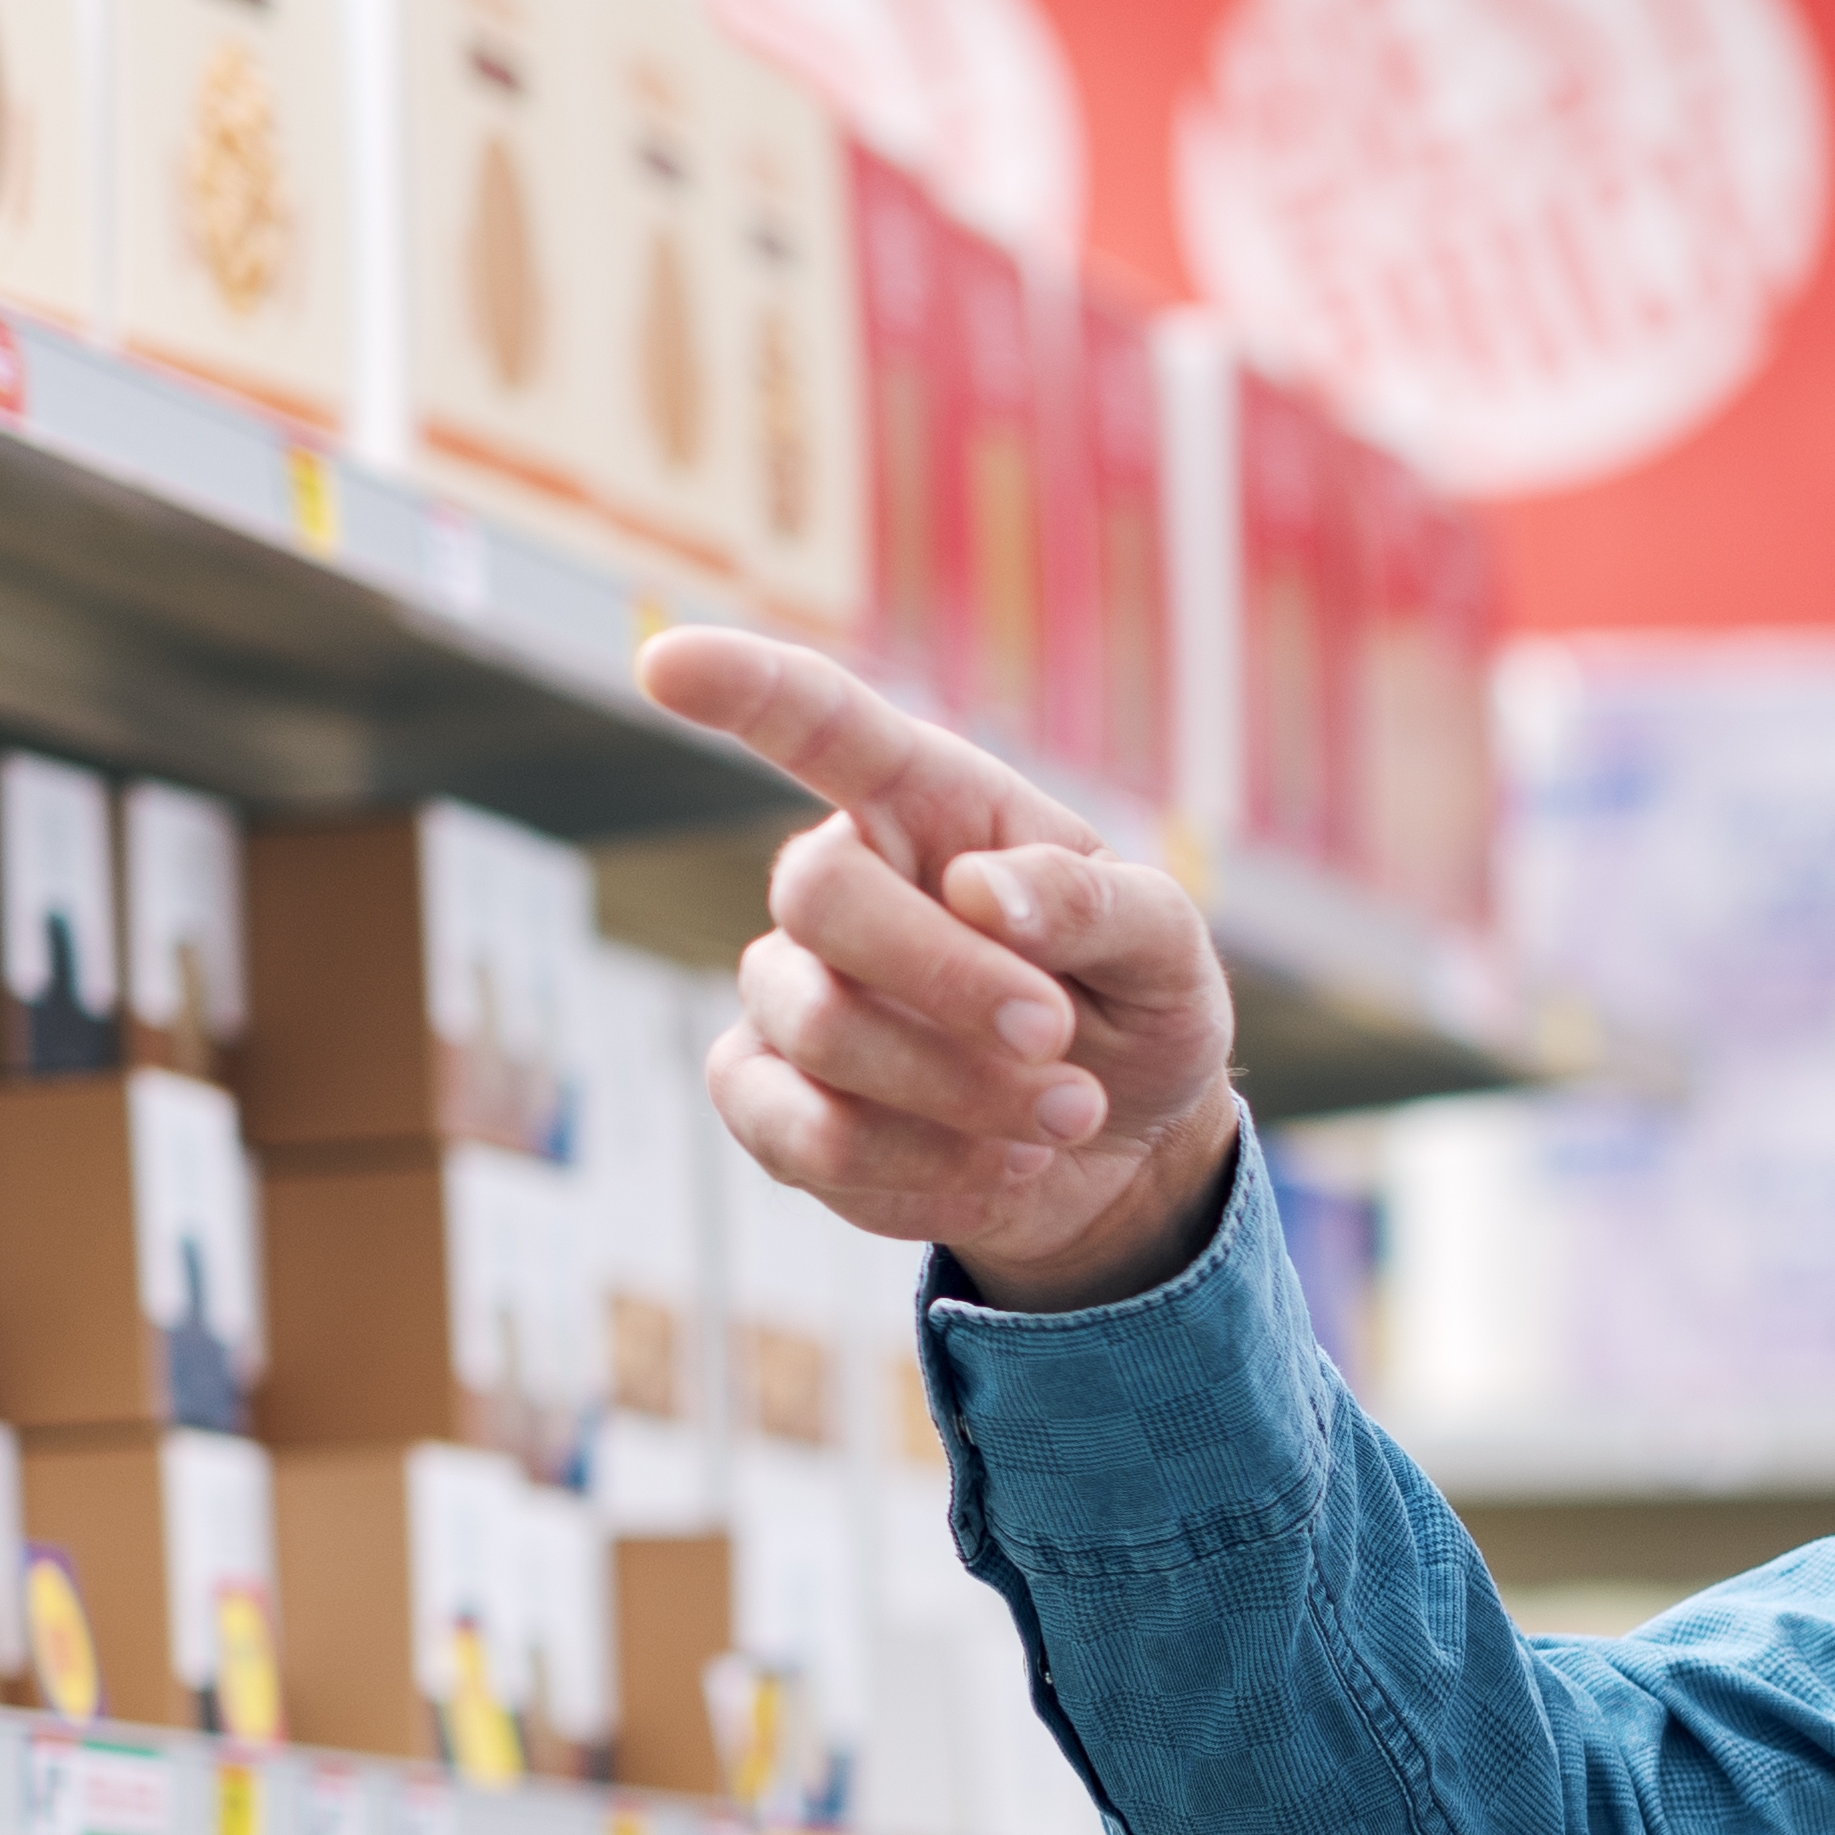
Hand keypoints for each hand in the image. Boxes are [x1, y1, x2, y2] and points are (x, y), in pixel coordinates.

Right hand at [639, 627, 1243, 1309]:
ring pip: (822, 1034)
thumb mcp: (1166, 948)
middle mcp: (838, 885)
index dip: (742, 688)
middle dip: (954, 982)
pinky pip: (807, 1142)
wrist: (1126, 1144)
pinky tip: (1002, 1168)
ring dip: (966, 1094)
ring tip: (1069, 1114)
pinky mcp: (773, 1104)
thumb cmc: (1135, 1006)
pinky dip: (927, 1174)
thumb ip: (1100, 905)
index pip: (817, 722)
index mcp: (927, 805)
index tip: (667, 661)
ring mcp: (789, 993)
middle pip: (821, 899)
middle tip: (1058, 1034)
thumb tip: (984, 890)